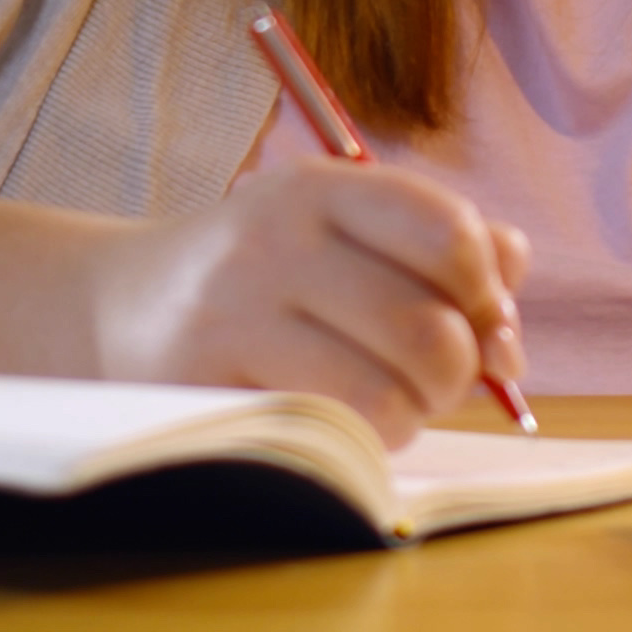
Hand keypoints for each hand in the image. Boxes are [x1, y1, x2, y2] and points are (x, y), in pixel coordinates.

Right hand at [85, 156, 531, 446]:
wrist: (119, 305)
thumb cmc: (262, 271)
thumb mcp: (339, 226)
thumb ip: (440, 241)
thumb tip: (512, 280)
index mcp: (318, 189)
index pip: (447, 231)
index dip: (488, 288)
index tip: (485, 318)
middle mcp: (274, 243)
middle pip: (430, 328)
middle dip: (460, 372)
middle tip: (442, 378)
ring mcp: (234, 319)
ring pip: (390, 396)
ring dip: (412, 415)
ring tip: (391, 400)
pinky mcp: (209, 391)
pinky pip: (332, 436)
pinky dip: (362, 442)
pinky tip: (343, 420)